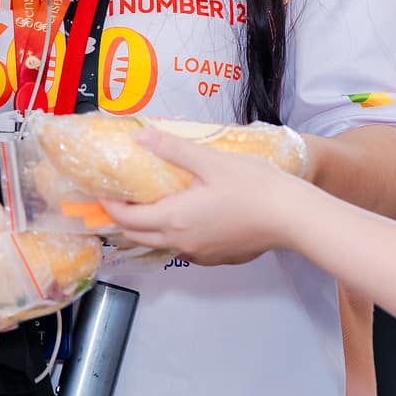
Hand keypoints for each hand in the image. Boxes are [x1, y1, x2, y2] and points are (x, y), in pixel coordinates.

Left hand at [100, 130, 307, 265]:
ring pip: (162, 244)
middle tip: (120, 197)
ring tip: (150, 204)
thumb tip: (140, 137)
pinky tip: (186, 215)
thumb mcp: (210, 160)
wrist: (293, 217)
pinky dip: (174, 233)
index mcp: (174, 219)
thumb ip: (172, 150)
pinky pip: (185, 248)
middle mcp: (182, 242)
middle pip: (139, 236)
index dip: (110, 205)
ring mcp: (201, 253)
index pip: (127, 219)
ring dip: (149, 228)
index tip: (103, 190)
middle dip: (124, 218)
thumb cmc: (254, 186)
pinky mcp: (219, 257)